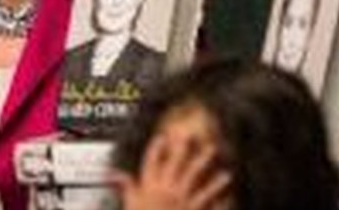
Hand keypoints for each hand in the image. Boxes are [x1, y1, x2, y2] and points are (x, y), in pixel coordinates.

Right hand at [115, 127, 231, 209]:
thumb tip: (113, 174)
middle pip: (175, 163)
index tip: (162, 137)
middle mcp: (165, 189)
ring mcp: (181, 199)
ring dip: (203, 161)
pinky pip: (207, 197)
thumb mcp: (129, 204)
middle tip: (190, 135)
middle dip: (182, 148)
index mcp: (149, 186)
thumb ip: (125, 187)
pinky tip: (225, 179)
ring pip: (194, 175)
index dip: (156, 148)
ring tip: (213, 149)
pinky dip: (217, 189)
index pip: (151, 162)